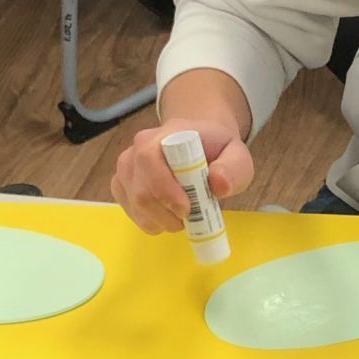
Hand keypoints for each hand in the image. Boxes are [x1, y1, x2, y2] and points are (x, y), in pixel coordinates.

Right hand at [113, 115, 254, 234]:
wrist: (197, 145)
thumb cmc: (216, 150)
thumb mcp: (237, 155)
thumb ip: (233, 167)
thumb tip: (218, 184)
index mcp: (163, 136)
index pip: (149, 160)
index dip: (165, 189)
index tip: (187, 209)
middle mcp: (136, 150)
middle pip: (141, 192)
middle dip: (166, 214)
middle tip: (190, 218)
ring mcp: (125, 169)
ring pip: (135, 206)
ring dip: (161, 221)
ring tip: (183, 217)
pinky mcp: (121, 185)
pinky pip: (130, 212)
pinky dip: (151, 222)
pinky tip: (168, 216)